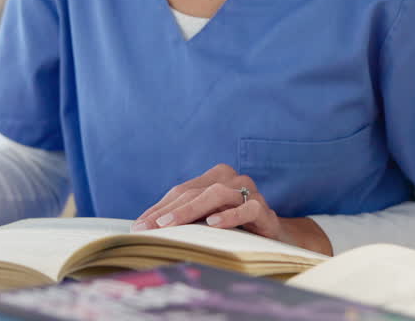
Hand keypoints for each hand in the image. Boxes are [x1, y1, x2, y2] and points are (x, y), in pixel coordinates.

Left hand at [131, 164, 332, 254]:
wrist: (276, 237)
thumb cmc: (236, 227)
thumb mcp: (207, 220)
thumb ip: (184, 219)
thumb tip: (143, 228)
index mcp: (214, 176)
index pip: (181, 191)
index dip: (158, 208)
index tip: (138, 226)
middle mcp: (231, 178)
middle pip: (194, 191)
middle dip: (168, 210)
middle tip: (148, 228)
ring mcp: (248, 191)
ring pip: (215, 195)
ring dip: (190, 210)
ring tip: (169, 224)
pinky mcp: (263, 208)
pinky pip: (246, 209)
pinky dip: (228, 216)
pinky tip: (212, 224)